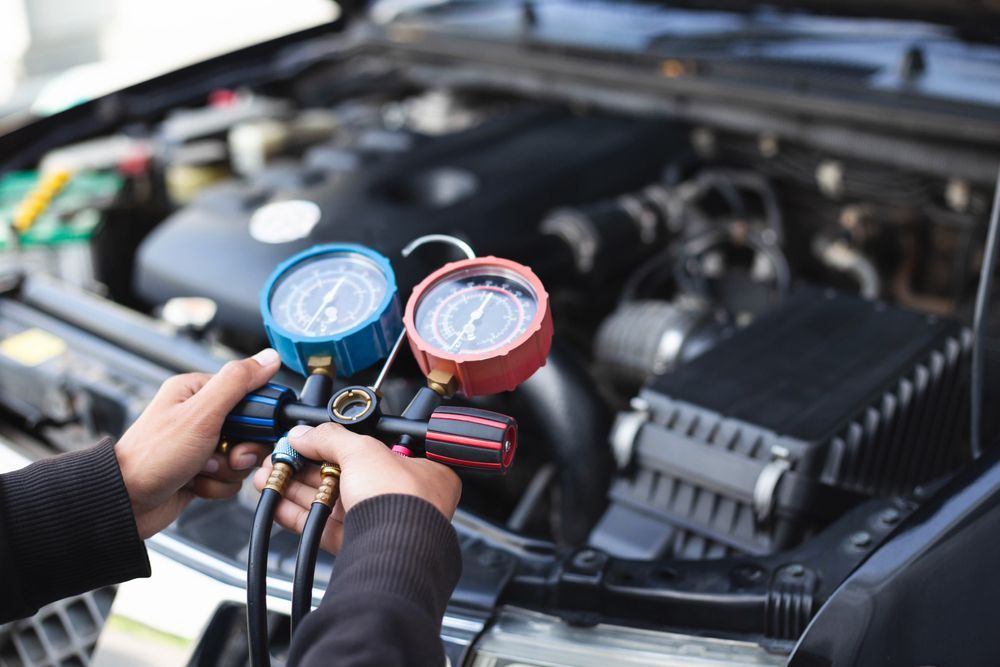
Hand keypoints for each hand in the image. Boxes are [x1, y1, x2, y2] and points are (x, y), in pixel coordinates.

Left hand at [115, 349, 281, 537]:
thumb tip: (268, 358)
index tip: (254, 430)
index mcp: (196, 391)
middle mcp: (199, 416)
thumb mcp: (200, 413)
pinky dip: (218, 485)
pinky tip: (197, 483)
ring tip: (203, 470)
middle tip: (228, 455)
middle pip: (250, 430)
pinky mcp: (202, 471)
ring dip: (227, 470)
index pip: (249, 393)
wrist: (126, 502)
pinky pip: (230, 478)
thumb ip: (236, 383)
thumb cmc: (152, 456)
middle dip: (242, 449)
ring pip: (242, 457)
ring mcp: (201, 445)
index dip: (258, 416)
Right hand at [252, 423, 461, 553]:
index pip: (370, 450)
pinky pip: (321, 527)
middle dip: (305, 467)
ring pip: (329, 502)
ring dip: (295, 488)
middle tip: (280, 459)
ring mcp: (377, 523)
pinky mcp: (356, 547)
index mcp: (416, 469)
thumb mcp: (363, 451)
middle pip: (344, 476)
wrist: (396, 551)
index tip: (307, 441)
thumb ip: (330, 438)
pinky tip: (275, 504)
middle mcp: (399, 497)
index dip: (336, 444)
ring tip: (267, 477)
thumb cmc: (401, 501)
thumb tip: (303, 434)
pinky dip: (296, 515)